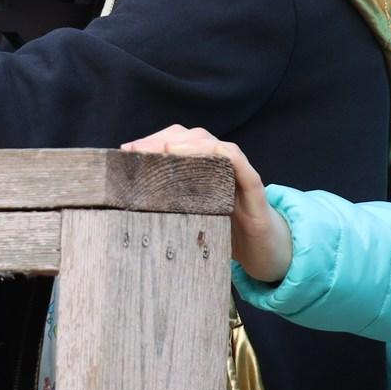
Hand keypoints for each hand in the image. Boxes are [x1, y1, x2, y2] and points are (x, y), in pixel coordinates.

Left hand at [122, 125, 287, 282]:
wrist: (265, 253)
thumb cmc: (225, 235)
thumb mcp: (190, 218)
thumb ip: (168, 206)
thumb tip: (125, 205)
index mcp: (202, 169)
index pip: (175, 142)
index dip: (150, 142)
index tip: (125, 151)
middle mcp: (219, 165)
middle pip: (191, 136)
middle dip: (161, 139)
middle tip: (136, 150)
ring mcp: (238, 172)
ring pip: (213, 143)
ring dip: (187, 142)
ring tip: (163, 150)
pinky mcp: (254, 185)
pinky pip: (238, 160)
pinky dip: (220, 153)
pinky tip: (202, 156)